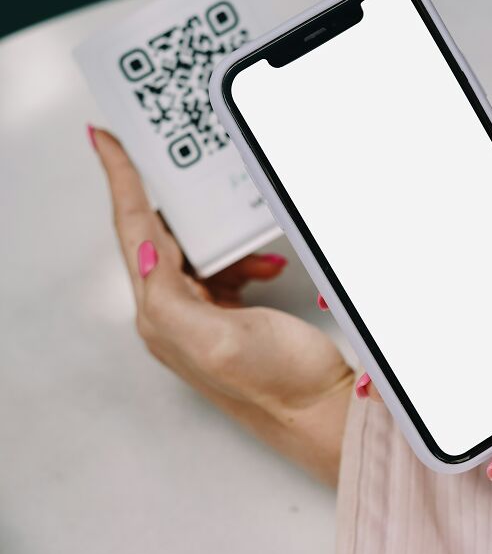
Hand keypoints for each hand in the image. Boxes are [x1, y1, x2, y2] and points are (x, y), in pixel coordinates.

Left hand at [92, 128, 353, 484]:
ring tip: (250, 243)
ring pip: (197, 252)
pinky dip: (243, 261)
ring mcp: (202, 318)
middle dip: (178, 205)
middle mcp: (174, 317)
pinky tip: (264, 267)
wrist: (320, 411)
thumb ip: (170, 296)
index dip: (120, 183)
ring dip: (222, 238)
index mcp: (161, 318)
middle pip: (160, 237)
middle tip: (187, 168)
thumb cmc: (277, 384)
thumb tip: (145, 251)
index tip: (108, 142)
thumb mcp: (216, 339)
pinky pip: (224, 271)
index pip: (134, 233)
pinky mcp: (229, 318)